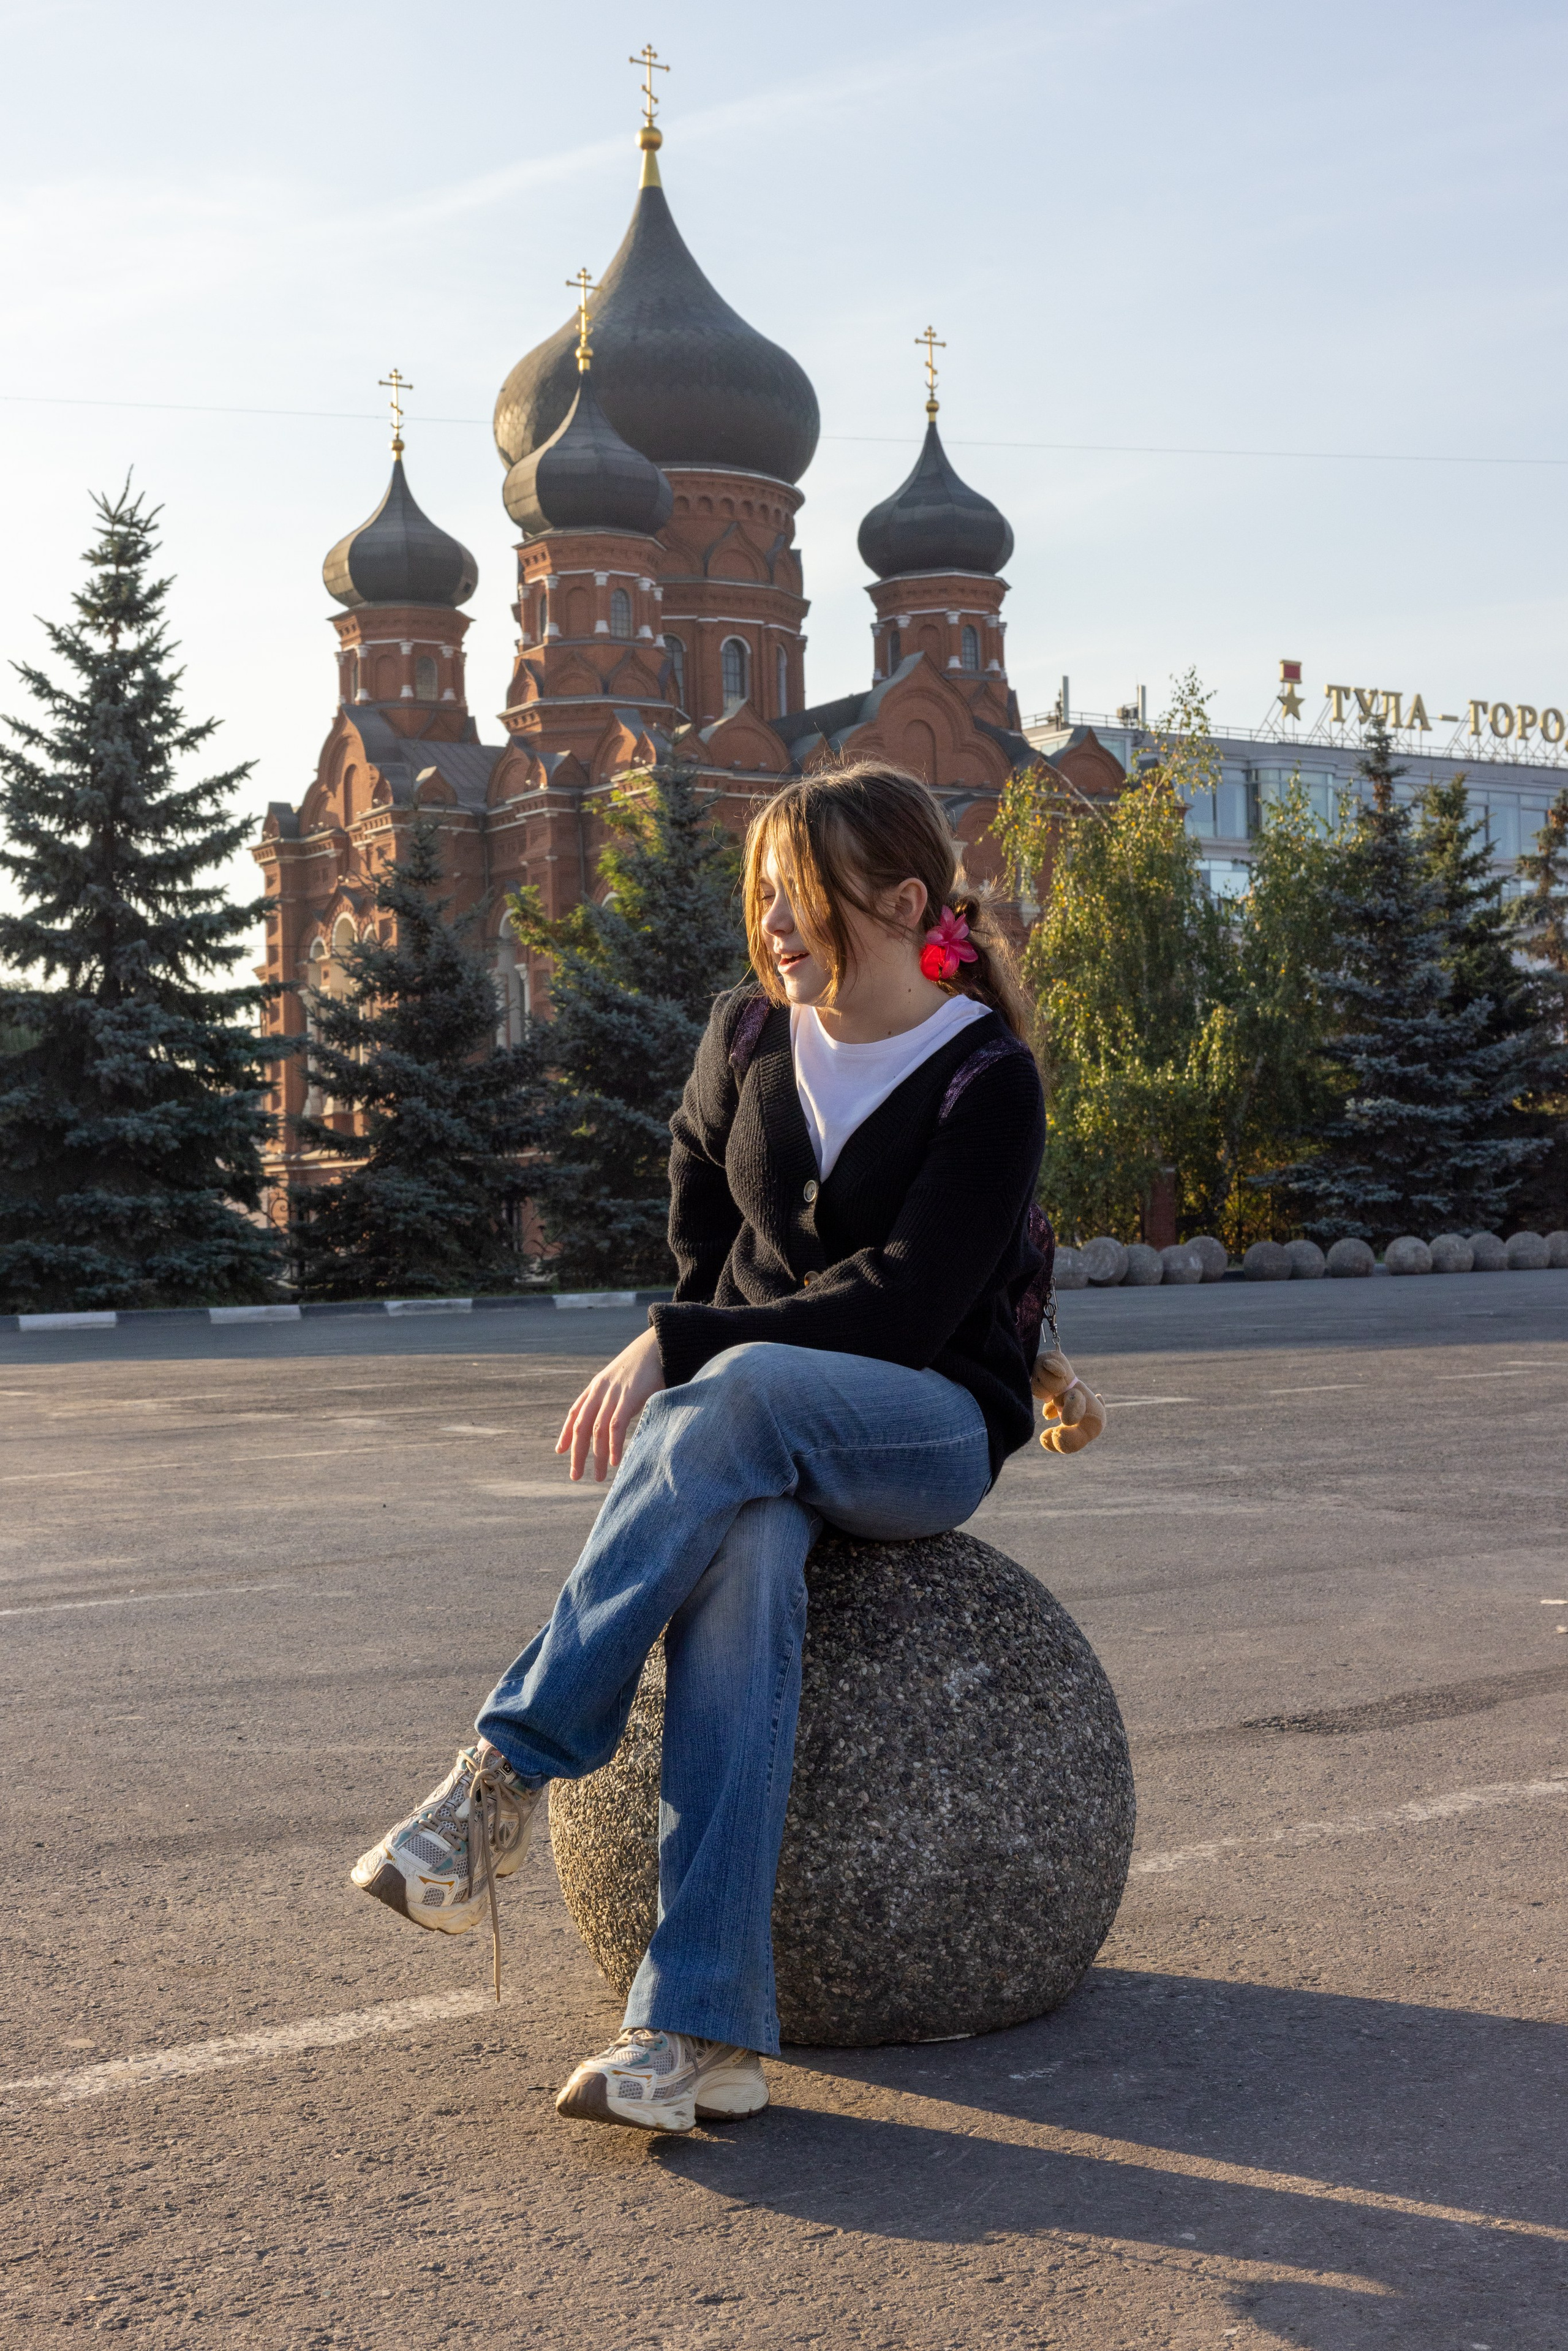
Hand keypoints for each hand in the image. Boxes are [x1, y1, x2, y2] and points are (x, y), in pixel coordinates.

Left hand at [556, 1326, 665, 1482]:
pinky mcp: (629, 1396)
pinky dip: (613, 1445)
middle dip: (576, 1453)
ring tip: (598, 1476)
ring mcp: (613, 1393)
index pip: (575, 1412)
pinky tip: (614, 1461)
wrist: (661, 1342)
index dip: (566, 1433)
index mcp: (597, 1386)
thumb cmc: (647, 1363)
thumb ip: (617, 1397)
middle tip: (575, 1476)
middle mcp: (600, 1390)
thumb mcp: (625, 1380)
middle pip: (580, 1426)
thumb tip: (618, 1418)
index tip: (560, 1450)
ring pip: (596, 1430)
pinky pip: (616, 1425)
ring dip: (597, 1456)